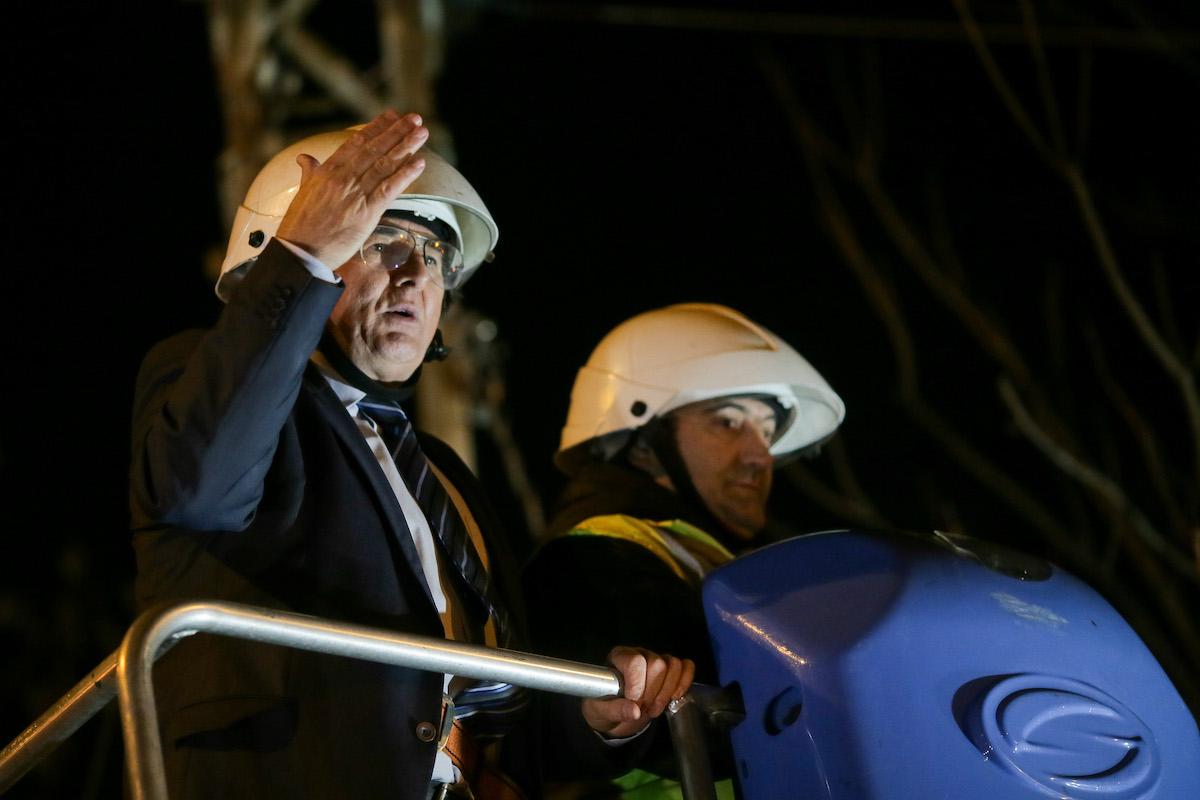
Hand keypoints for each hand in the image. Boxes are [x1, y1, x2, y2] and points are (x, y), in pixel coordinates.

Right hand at [276, 108, 428, 268]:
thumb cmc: (301, 225)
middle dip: (397, 132)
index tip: (392, 116)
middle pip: (375, 149)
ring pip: (385, 165)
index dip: (377, 128)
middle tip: (415, 118)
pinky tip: (420, 163)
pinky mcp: (367, 212)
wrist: (300, 251)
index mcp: (328, 170)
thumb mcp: (303, 192)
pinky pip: (389, 189)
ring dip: (406, 147)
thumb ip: (310, 172)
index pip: (356, 142)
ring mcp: (355, 193)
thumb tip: (304, 157)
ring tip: (422, 132)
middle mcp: (343, 177)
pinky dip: (405, 175)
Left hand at [581, 646, 694, 739]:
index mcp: (618, 657)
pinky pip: (686, 666)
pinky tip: (674, 698)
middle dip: (652, 692)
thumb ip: (615, 710)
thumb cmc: (604, 706)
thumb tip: (635, 711)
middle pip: (657, 664)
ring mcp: (657, 659)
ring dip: (666, 692)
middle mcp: (639, 653)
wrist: (615, 712)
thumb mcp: (599, 711)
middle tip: (642, 709)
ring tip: (653, 709)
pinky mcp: (671, 669)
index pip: (635, 661)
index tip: (634, 701)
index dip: (638, 683)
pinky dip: (684, 682)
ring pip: (673, 665)